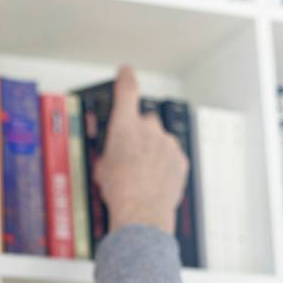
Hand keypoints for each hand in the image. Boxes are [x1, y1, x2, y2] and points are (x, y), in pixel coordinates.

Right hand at [94, 66, 187, 234]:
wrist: (141, 211)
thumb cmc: (120, 190)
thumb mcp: (102, 166)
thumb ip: (112, 150)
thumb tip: (115, 155)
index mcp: (125, 125)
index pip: (127, 90)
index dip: (126, 77)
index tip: (126, 71)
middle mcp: (149, 129)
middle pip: (145, 122)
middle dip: (138, 134)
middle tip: (129, 155)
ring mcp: (168, 143)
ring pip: (159, 141)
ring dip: (152, 152)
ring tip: (141, 175)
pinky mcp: (180, 159)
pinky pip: (171, 157)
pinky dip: (164, 165)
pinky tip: (153, 181)